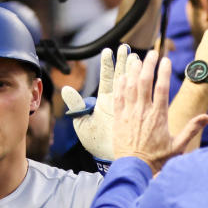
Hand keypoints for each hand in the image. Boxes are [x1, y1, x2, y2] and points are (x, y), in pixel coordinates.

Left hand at [60, 44, 131, 160]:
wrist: (115, 159)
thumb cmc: (98, 143)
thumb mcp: (83, 124)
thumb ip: (76, 106)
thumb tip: (65, 90)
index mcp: (106, 102)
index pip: (108, 78)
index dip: (108, 64)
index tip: (108, 51)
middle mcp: (117, 102)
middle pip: (122, 76)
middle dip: (124, 62)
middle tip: (126, 48)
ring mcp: (129, 107)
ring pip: (132, 84)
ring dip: (133, 70)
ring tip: (135, 56)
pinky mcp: (138, 114)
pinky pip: (139, 98)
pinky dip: (139, 86)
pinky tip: (142, 75)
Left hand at [112, 50, 207, 173]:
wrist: (134, 168)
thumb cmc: (156, 159)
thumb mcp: (177, 146)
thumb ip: (191, 129)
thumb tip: (206, 117)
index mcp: (158, 116)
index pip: (162, 88)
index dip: (163, 72)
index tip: (165, 59)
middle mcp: (143, 112)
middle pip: (145, 82)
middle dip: (148, 65)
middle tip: (151, 53)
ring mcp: (129, 114)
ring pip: (130, 87)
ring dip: (133, 71)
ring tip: (136, 59)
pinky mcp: (118, 119)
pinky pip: (118, 98)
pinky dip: (120, 86)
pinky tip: (123, 76)